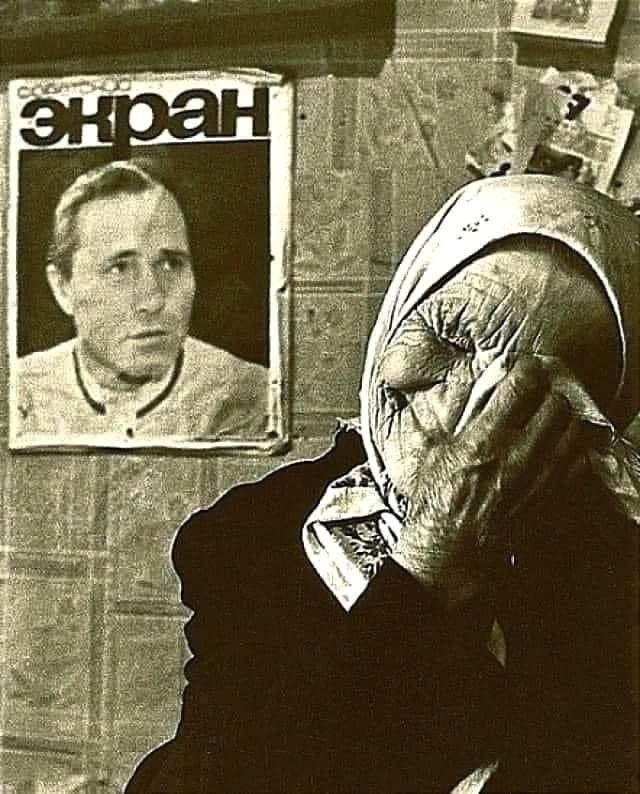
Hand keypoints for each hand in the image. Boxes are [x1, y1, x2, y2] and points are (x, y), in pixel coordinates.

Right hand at [380, 357, 585, 606]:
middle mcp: (518, 455)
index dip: (528, 368)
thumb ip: (462, 421)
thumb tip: (478, 395)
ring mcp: (539, 477)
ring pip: (574, 431)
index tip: (525, 366)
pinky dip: (574, 448)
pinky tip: (559, 446)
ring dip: (566, 418)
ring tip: (554, 416)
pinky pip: (579, 462)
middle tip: (541, 392)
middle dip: (549, 392)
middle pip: (556, 404)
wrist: (451, 547)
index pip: (522, 386)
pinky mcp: (551, 496)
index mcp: (484, 438)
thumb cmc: (437, 501)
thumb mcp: (437, 451)